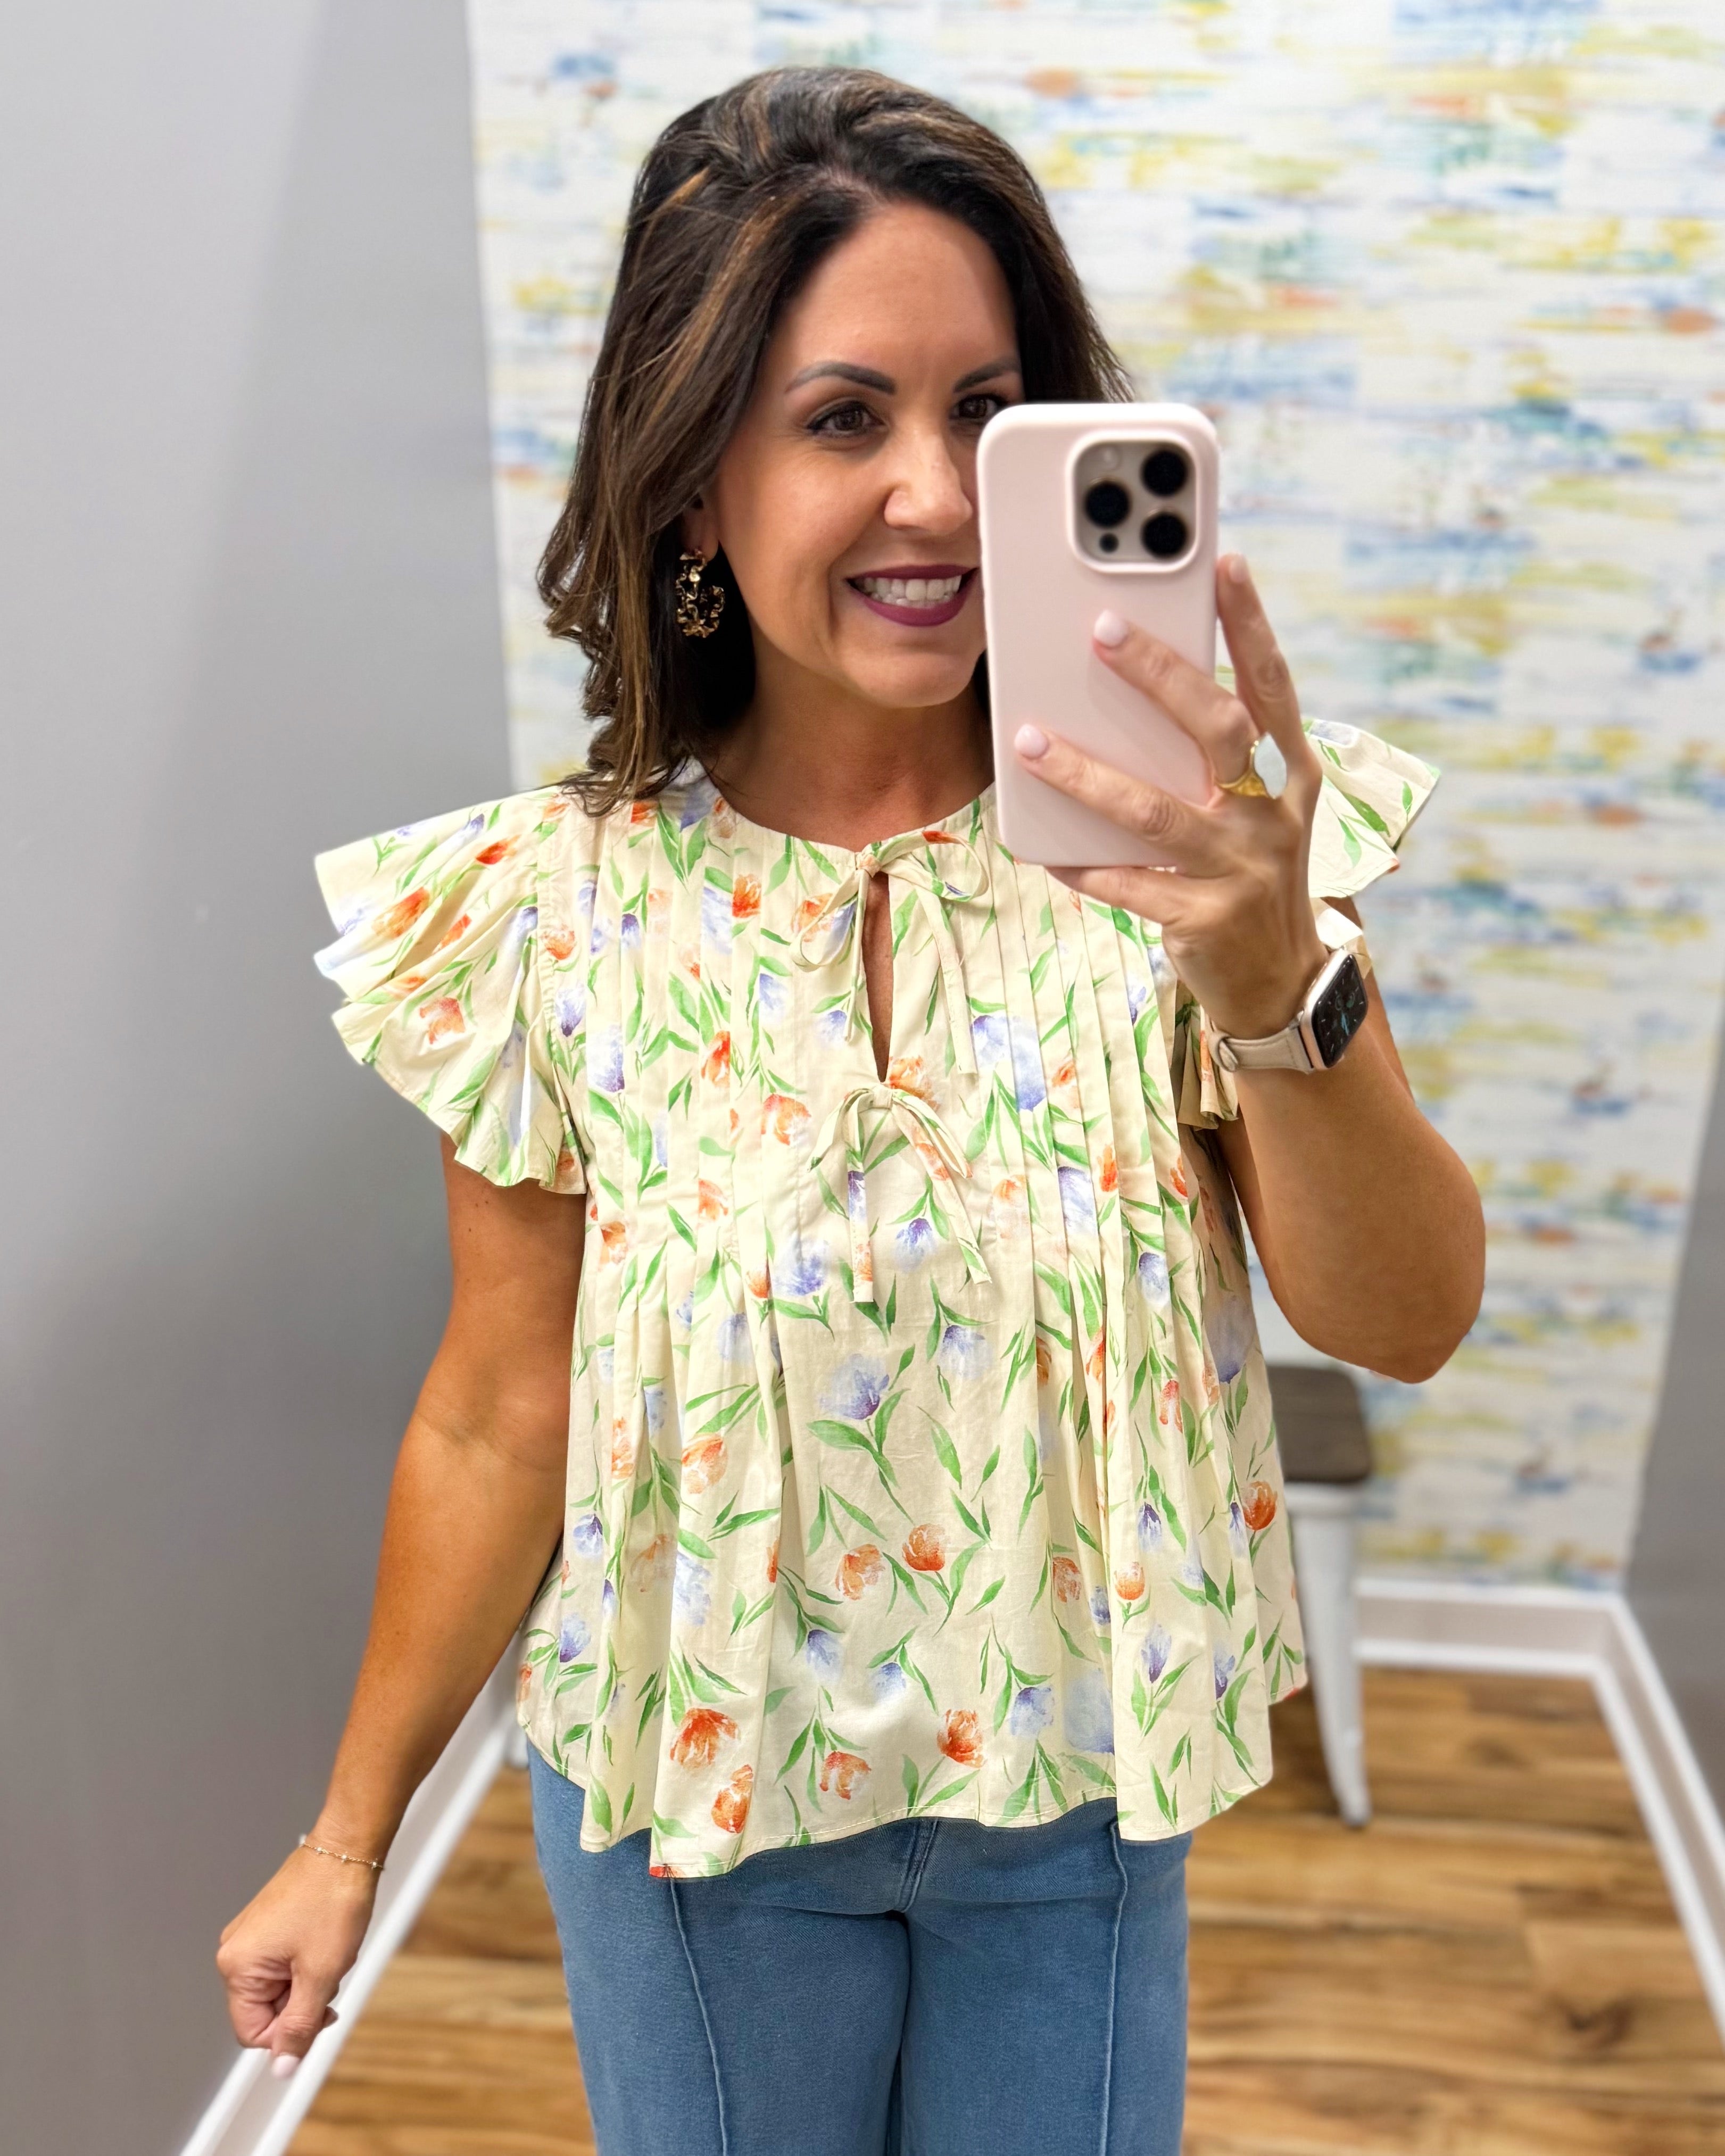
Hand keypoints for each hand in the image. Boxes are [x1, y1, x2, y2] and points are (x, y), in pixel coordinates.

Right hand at [215, 1837, 378, 2077]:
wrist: (348, 1849)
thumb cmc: (333, 1903)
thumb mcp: (320, 1975)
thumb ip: (299, 2028)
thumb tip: (281, 2069)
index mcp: (237, 1966)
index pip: (253, 2032)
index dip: (290, 2033)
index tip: (322, 2010)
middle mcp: (235, 1951)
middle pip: (265, 2010)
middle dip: (302, 2002)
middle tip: (330, 1974)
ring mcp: (250, 1935)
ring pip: (278, 1987)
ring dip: (308, 1981)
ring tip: (329, 1952)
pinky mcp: (267, 1924)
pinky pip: (283, 1964)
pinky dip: (307, 1963)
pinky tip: (325, 1942)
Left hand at [1013, 555, 1328, 1040]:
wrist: (1279, 986)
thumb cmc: (1251, 880)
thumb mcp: (1255, 816)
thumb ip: (1215, 764)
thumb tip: (1138, 698)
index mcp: (1292, 778)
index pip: (1274, 686)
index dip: (1252, 625)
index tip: (1226, 564)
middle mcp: (1272, 816)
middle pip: (1217, 729)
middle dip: (1160, 674)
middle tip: (1101, 629)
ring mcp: (1241, 870)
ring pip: (1155, 810)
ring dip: (1086, 774)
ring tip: (1029, 742)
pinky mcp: (1203, 920)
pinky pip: (1128, 883)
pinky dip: (1084, 865)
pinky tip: (1046, 849)